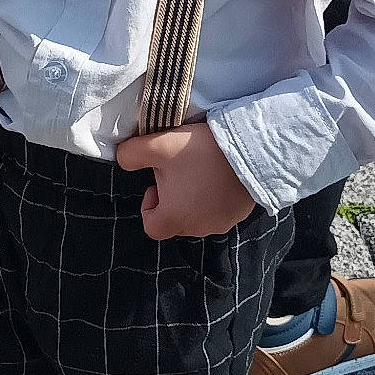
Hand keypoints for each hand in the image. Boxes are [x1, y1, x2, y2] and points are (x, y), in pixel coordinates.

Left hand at [114, 122, 255, 240]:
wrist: (251, 149)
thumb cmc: (201, 151)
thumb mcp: (158, 145)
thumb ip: (131, 154)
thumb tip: (122, 159)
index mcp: (175, 218)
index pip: (151, 226)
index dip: (148, 207)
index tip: (157, 183)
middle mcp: (198, 228)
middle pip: (174, 220)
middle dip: (172, 198)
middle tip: (179, 170)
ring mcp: (221, 224)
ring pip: (196, 216)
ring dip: (193, 198)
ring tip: (200, 170)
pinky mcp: (239, 215)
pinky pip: (218, 211)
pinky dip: (213, 198)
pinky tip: (218, 175)